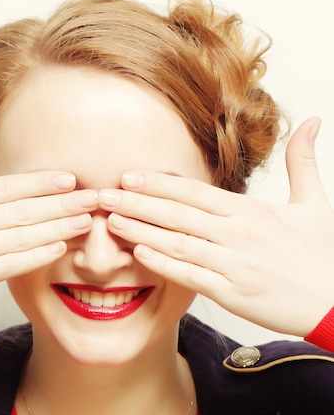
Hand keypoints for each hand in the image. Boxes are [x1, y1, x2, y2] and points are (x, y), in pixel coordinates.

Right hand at [0, 108, 96, 325]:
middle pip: (21, 210)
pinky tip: (58, 250)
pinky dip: (34, 257)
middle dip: (62, 202)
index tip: (68, 176)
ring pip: (20, 236)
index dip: (38, 181)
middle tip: (95, 196)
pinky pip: (6, 267)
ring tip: (88, 221)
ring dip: (58, 227)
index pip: (2, 187)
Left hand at [99, 118, 333, 335]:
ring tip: (111, 221)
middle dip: (137, 202)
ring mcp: (234, 264)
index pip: (196, 191)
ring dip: (141, 230)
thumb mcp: (315, 202)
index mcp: (251, 211)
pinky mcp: (233, 293)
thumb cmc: (324, 254)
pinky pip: (190, 276)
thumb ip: (303, 162)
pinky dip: (163, 264)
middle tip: (103, 195)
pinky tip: (139, 254)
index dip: (159, 183)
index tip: (129, 175)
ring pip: (178, 243)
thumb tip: (313, 121)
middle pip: (178, 213)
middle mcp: (238, 234)